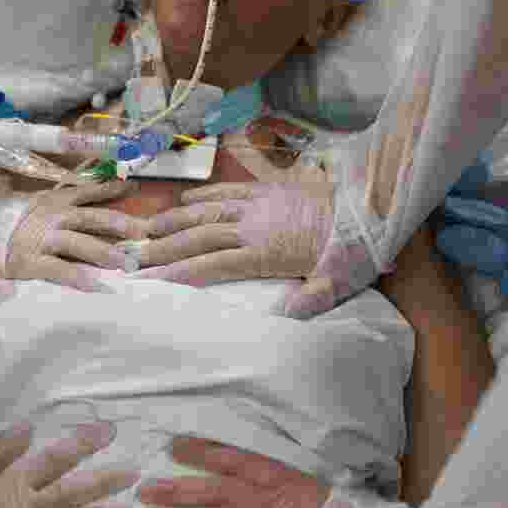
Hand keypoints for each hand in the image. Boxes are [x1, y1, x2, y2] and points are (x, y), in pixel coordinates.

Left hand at [0, 180, 148, 303]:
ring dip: (114, 223)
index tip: (102, 289)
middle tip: (130, 262)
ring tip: (140, 231)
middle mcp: (43, 231)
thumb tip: (6, 300)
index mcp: (27, 255)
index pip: (58, 268)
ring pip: (87, 216)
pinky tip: (130, 188)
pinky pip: (85, 191)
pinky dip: (107, 189)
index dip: (79, 278)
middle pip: (78, 241)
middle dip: (104, 252)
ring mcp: (52, 211)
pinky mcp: (56, 197)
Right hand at [135, 182, 378, 318]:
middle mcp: (253, 226)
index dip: (178, 272)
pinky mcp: (268, 188)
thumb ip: (311, 299)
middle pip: (198, 237)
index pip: (211, 265)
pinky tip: (186, 199)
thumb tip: (283, 318)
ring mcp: (258, 204)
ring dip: (174, 220)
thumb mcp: (340, 280)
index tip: (150, 279)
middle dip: (162, 248)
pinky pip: (227, 190)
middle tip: (132, 257)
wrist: (374, 198)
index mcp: (265, 252)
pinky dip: (203, 195)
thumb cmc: (358, 245)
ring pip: (206, 211)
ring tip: (147, 230)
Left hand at [137, 437, 330, 507]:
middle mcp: (269, 501)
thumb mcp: (308, 480)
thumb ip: (275, 474)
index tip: (172, 447)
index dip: (201, 452)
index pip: (233, 459)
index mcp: (279, 477)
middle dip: (178, 488)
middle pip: (215, 491)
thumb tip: (239, 461)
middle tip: (144, 487)